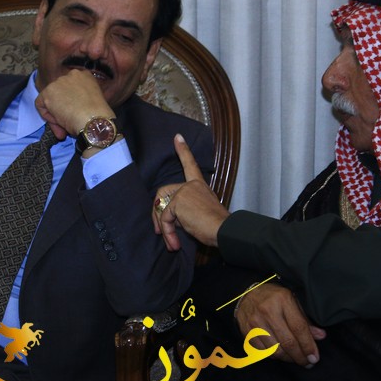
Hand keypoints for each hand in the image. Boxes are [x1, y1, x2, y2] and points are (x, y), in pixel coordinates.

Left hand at [35, 69, 115, 142]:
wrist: (94, 121)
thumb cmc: (97, 116)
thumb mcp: (92, 102)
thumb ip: (80, 100)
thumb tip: (70, 110)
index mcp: (85, 75)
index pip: (71, 87)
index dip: (70, 102)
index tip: (74, 114)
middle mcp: (71, 74)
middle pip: (59, 92)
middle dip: (62, 109)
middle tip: (68, 123)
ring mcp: (58, 82)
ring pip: (50, 99)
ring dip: (55, 114)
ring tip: (65, 126)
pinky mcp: (48, 92)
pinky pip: (40, 105)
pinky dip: (47, 116)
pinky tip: (59, 122)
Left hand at [152, 134, 228, 250]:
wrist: (223, 229)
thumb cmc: (217, 226)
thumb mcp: (201, 213)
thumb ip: (186, 210)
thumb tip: (167, 218)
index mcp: (199, 185)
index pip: (190, 165)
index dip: (183, 150)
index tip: (177, 137)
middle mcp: (191, 185)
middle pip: (163, 192)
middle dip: (157, 213)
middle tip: (159, 230)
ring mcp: (184, 191)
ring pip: (162, 209)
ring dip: (164, 228)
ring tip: (171, 243)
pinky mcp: (178, 201)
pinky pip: (165, 218)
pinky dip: (167, 233)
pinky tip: (175, 243)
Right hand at [235, 282, 325, 366]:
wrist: (246, 294)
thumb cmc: (274, 298)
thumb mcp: (292, 302)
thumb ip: (305, 320)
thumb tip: (320, 336)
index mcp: (283, 300)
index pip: (299, 328)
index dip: (308, 345)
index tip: (314, 357)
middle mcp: (268, 311)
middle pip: (288, 342)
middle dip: (300, 356)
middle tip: (308, 363)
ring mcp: (255, 322)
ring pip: (275, 350)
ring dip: (288, 359)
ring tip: (295, 359)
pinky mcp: (247, 332)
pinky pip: (263, 352)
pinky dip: (275, 356)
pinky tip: (282, 354)